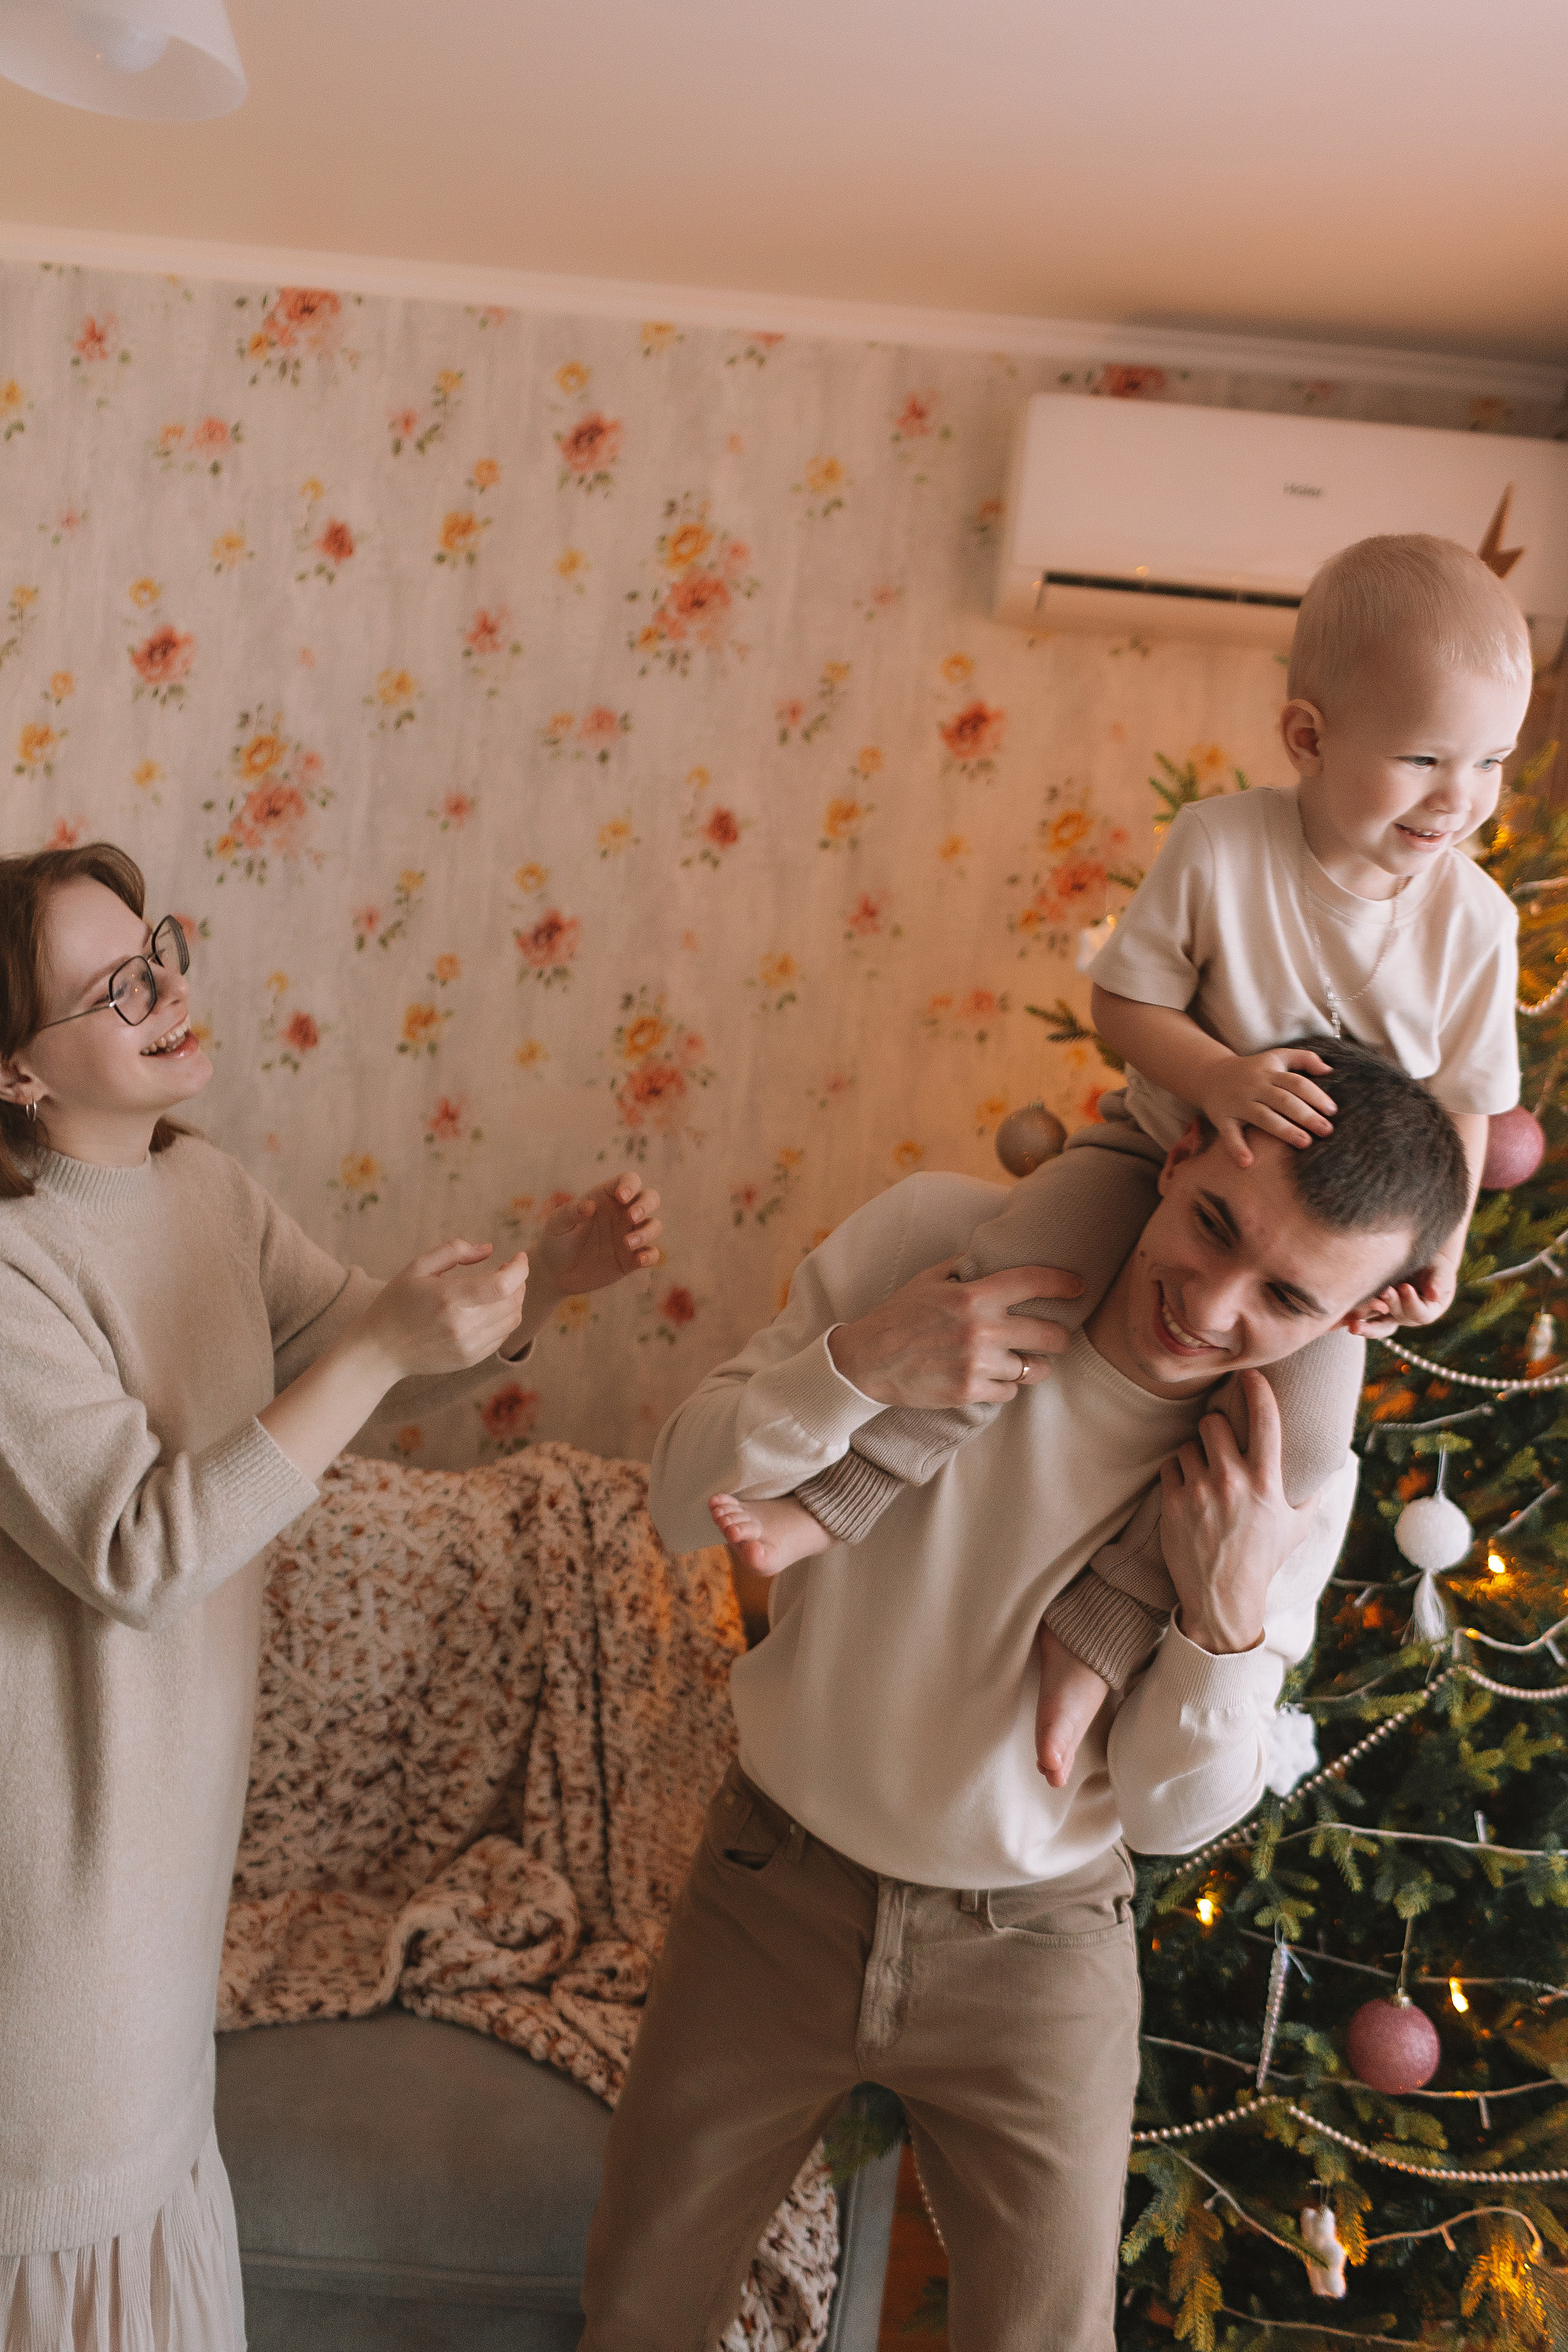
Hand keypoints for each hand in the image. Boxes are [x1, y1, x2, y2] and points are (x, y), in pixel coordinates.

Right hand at [360, 1239, 528, 1378]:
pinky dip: (505, 1319)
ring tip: (501, 1288)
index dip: (519, 1269)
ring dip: (515, 1300)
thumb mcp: (417, 1267)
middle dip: (519, 1281)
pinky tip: (490, 1309)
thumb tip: (489, 1249)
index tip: (518, 1257)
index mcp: (448, 1298)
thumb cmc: (396, 1302)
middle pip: (513, 1302)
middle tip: (508, 1270)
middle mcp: (462, 1326)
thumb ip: (454, 1250)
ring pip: (512, 1320)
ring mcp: (467, 1347)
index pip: (503, 1285)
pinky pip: (502, 1337)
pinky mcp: (469, 1360)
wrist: (379, 1350)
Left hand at [538, 1173, 661, 1294]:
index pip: (629, 1181)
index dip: (630, 1185)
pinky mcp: (632, 1259)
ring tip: (627, 1243)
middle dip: (646, 1205)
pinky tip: (639, 1260)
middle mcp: (622, 1214)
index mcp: (606, 1198)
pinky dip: (650, 1255)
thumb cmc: (555, 1240)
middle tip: (632, 1217)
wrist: (555, 1272)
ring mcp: (629, 1235)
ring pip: (654, 1226)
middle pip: (650, 1198)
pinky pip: (651, 1254)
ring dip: (646, 1232)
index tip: (621, 1197)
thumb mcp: (557, 1223)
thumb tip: (589, 1205)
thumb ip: (571, 1212)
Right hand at [827, 1260, 1083, 1408]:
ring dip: (1032, 1366)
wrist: (867, 1360)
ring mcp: (977, 1363)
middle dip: (1061, 1337)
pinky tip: (995, 1379)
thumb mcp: (927, 1279)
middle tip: (1059, 1337)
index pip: (1033, 1282)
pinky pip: (1009, 1393)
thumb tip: (987, 1253)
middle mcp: (981, 1329)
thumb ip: (962, 1266)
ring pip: (1031, 1369)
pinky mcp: (969, 1392)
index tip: (1079, 1286)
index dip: (1063, 1283)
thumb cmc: (897, 1316)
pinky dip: (1006, 1387)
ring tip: (1028, 1363)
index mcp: (973, 1295)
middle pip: (1049, 1334)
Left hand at [1159, 1372, 1315, 1653]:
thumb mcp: (1298, 1525)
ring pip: (1189, 1445)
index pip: (1264, 1420)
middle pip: (1212, 1423)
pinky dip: (1178, 1473)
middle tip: (1218, 1439)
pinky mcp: (1173, 1503)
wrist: (1223, 1596)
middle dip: (1214, 1427)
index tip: (1250, 1374)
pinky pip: (1170, 1466)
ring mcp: (1199, 1492)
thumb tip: (1334, 1462)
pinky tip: (1188, 1491)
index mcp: (1266, 1482)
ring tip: (1205, 1474)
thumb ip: (1313, 1490)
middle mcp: (1232, 1482)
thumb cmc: (1264, 1558)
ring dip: (1196, 1454)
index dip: (1256, 1390)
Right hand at [1196, 1049, 1336, 1166]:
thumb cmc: (1253, 1069)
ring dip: (1284, 1130)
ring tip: (1305, 1143)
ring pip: (1263, 1117)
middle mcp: (1254, 1087)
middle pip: (1283, 1100)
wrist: (1210, 1075)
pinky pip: (1229, 1134)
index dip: (1315, 1096)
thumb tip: (1329, 1071)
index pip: (1296, 1083)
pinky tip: (1247, 1163)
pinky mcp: (1222, 1118)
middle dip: (1306, 1115)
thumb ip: (1305, 1059)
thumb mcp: (1276, 1057)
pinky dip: (1237, 1148)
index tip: (1332, 1111)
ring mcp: (1238, 1103)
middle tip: (1326, 1130)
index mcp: (1270, 1073)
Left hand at [1346, 1257, 1455, 1338]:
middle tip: (1382, 1294)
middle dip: (1387, 1311)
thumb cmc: (1434, 1264)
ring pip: (1376, 1326)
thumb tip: (1435, 1295)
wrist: (1419, 1258)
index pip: (1419, 1314)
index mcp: (1426, 1312)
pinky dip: (1351, 1317)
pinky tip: (1340, 1319)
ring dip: (1365, 1327)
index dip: (1412, 1303)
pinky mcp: (1373, 1306)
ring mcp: (1388, 1313)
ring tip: (1353, 1326)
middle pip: (1395, 1323)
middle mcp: (1405, 1316)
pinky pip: (1362, 1315)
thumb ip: (1439, 1281)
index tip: (1405, 1287)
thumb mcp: (1441, 1271)